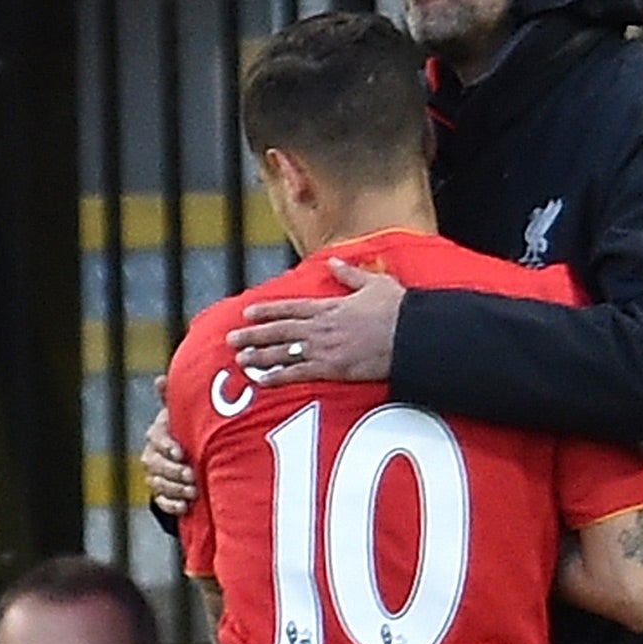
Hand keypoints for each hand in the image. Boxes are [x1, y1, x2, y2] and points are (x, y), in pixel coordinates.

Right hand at [141, 380, 195, 514]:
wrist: (192, 456)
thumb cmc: (190, 428)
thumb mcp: (184, 413)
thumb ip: (173, 399)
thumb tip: (159, 379)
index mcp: (158, 434)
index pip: (156, 439)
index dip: (167, 446)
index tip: (181, 453)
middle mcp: (152, 454)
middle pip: (155, 464)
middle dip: (173, 471)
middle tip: (192, 476)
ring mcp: (156, 475)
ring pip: (158, 483)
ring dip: (175, 488)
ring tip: (193, 491)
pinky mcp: (162, 493)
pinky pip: (161, 501)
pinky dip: (172, 504)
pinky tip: (184, 507)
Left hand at [225, 258, 402, 384]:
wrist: (411, 335)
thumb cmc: (398, 310)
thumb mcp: (374, 283)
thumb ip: (350, 274)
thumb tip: (334, 263)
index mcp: (329, 306)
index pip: (290, 308)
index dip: (267, 310)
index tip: (248, 312)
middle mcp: (321, 327)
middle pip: (279, 331)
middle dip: (253, 335)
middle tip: (231, 339)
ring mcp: (324, 349)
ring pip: (283, 352)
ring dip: (260, 356)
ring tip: (241, 360)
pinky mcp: (332, 369)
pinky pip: (299, 374)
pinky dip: (279, 377)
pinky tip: (263, 380)